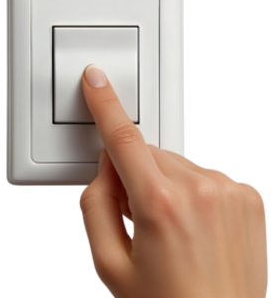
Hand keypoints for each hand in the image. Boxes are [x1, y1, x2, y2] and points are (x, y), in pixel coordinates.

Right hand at [77, 64, 268, 297]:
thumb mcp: (108, 264)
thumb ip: (95, 207)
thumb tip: (101, 174)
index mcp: (160, 205)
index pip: (124, 139)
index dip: (105, 105)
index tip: (96, 79)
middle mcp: (201, 190)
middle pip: (147, 155)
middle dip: (132, 179)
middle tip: (136, 225)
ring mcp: (231, 192)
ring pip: (176, 165)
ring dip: (164, 187)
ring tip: (171, 235)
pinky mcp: (250, 198)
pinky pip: (205, 177)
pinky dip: (192, 195)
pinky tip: (193, 232)